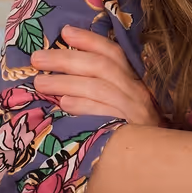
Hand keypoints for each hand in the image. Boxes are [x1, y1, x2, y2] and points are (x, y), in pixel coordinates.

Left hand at [31, 25, 161, 126]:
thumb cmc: (133, 128)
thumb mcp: (123, 101)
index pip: (112, 53)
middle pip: (100, 67)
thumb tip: (64, 69)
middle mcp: (135, 92)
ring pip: (98, 88)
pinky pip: (102, 114)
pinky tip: (63, 104)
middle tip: (37, 58)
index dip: (89, 40)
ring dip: (66, 83)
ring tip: (40, 83)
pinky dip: (82, 106)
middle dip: (66, 59)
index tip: (65, 32)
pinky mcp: (128, 131)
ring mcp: (133, 111)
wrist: (154, 160)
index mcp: (133, 80)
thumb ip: (101, 84)